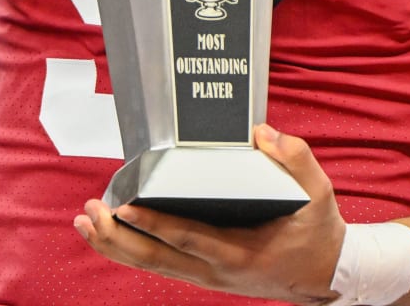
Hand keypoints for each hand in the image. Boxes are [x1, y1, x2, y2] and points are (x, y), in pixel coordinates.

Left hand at [74, 125, 346, 303]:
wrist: (325, 277)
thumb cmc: (318, 233)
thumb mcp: (318, 193)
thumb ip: (295, 159)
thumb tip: (261, 133)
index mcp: (240, 251)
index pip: (188, 237)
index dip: (155, 223)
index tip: (126, 207)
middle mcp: (216, 270)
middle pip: (156, 258)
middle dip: (118, 236)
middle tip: (91, 213)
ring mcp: (207, 276)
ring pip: (152, 265)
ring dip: (115, 245)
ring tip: (85, 222)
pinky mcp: (202, 274)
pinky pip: (160, 264)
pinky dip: (130, 250)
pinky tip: (108, 235)